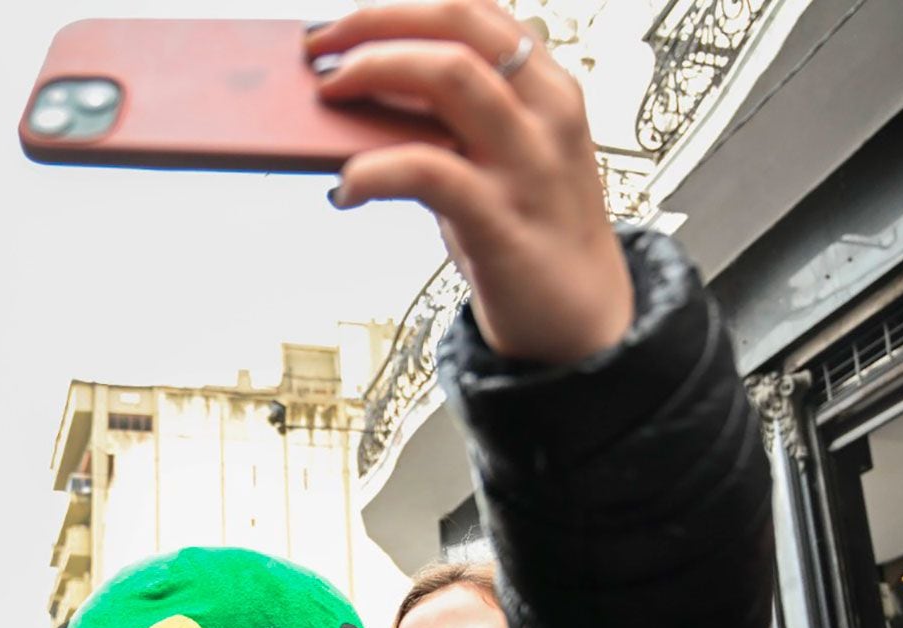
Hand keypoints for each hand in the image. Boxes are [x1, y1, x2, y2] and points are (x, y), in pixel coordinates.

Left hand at [309, 1, 633, 364]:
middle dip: (376, 21)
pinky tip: (346, 188)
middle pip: (457, 23)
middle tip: (319, 46)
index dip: (400, 5)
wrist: (583, 320)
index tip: (344, 21)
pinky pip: (427, 171)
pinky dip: (373, 169)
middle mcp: (545, 111)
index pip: (473, 9)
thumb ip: (453, 120)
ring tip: (330, 94)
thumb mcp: (502, 157)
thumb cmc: (530, 233)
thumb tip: (365, 94)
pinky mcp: (502, 220)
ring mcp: (527, 163)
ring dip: (375, 70)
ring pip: (449, 74)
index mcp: (547, 86)